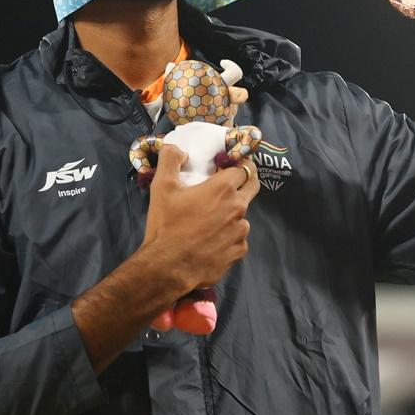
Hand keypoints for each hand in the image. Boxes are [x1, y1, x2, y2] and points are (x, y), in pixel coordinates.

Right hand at [140, 145, 258, 290]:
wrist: (168, 267)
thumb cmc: (167, 224)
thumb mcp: (162, 187)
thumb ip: (170, 159)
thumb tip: (176, 148)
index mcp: (223, 188)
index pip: (243, 168)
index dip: (236, 165)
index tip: (227, 167)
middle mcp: (238, 207)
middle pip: (252, 187)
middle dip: (244, 182)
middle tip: (228, 186)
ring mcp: (241, 231)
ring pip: (242, 216)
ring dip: (232, 214)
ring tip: (211, 221)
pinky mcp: (239, 252)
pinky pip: (238, 239)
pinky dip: (229, 237)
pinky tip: (212, 241)